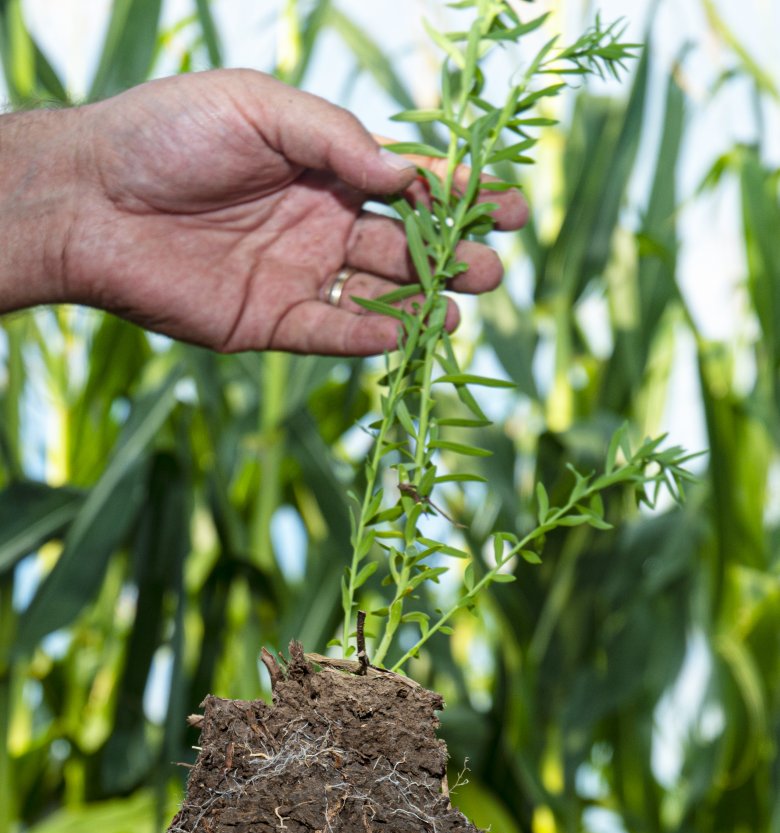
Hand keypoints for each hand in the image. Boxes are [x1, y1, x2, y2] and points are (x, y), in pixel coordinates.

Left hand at [0, 69, 526, 353]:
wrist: (92, 199)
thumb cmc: (167, 135)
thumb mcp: (257, 105)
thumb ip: (334, 136)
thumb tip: (404, 173)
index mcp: (322, 168)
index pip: (406, 185)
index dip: (460, 195)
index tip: (508, 205)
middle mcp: (318, 225)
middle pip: (404, 246)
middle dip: (453, 256)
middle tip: (490, 267)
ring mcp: (296, 277)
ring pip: (376, 295)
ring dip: (423, 302)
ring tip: (461, 307)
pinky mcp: (269, 324)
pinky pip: (328, 333)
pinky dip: (365, 335)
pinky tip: (398, 330)